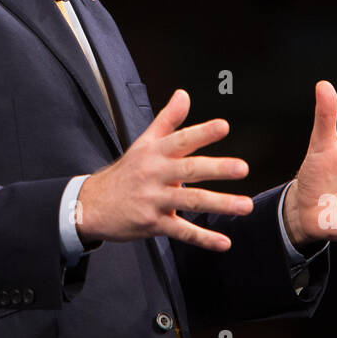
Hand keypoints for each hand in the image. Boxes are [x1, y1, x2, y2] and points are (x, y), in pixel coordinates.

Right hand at [75, 89, 252, 250]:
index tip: (223, 126)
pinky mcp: (154, 224)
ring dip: (219, 204)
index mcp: (154, 153)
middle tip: (242, 168)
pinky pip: (182, 232)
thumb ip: (168, 119)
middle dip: (217, 169)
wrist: (92, 205)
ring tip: (245, 205)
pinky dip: (204, 239)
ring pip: (190, 201)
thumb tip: (184, 95)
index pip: (180, 139)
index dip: (202, 132)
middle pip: (189, 170)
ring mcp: (154, 201)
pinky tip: (224, 242)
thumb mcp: (143, 142)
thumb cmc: (125, 173)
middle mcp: (155, 175)